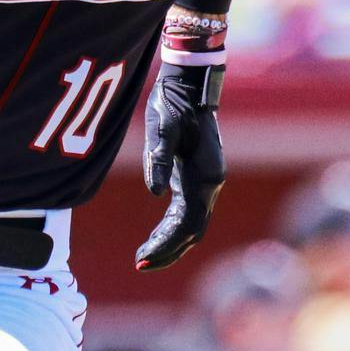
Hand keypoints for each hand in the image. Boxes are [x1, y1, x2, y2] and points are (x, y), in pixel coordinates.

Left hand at [136, 61, 224, 270]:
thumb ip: (159, 159)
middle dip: (168, 251)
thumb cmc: (174, 104)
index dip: (166, 244)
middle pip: (192, 231)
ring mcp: (205, 182)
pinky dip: (171, 228)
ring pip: (190, 225)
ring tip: (143, 256)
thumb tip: (153, 192)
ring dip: (169, 243)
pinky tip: (155, 236)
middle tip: (139, 264)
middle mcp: (209, 184)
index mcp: (205, 176)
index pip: (187, 224)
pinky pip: (186, 212)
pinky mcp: (196, 178)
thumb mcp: (163, 128)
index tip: (143, 258)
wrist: (190, 86)